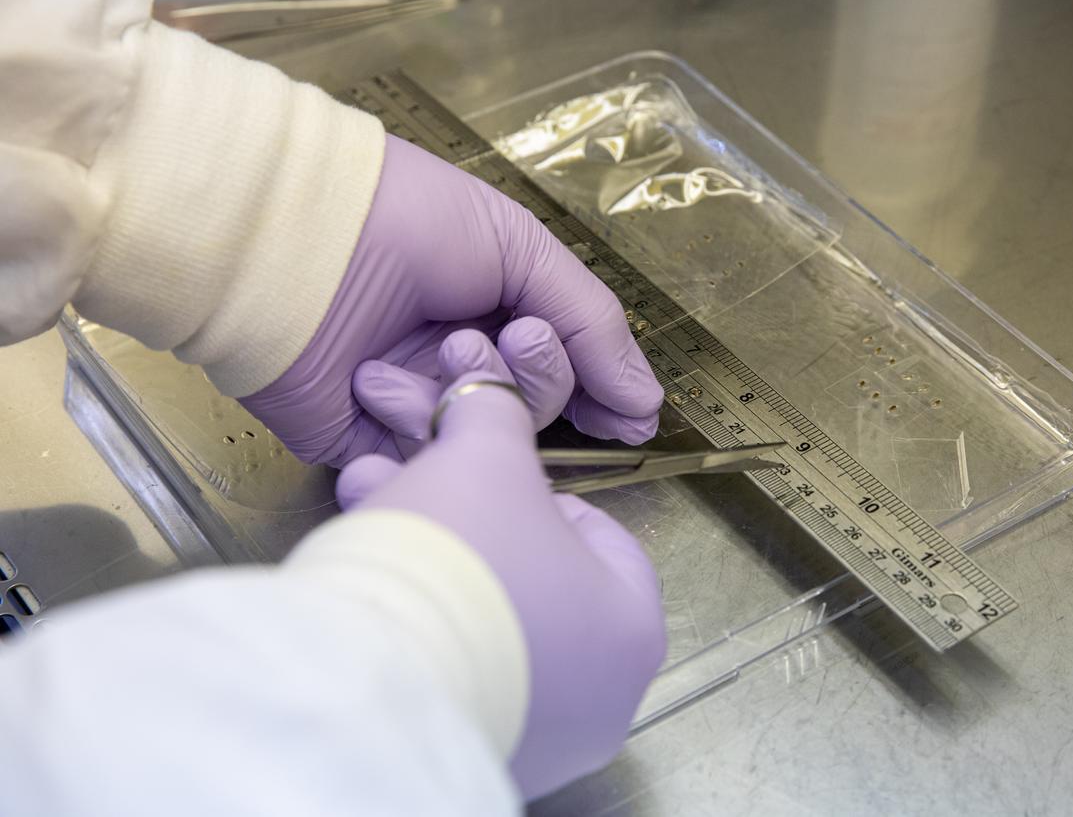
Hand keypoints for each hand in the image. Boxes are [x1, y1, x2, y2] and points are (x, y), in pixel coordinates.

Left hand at [239, 134, 663, 465]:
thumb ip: (593, 323)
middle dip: (539, 378)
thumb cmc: (408, 220)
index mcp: (496, 311)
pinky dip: (412, 428)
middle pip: (536, 410)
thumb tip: (648, 404)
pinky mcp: (362, 445)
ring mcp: (412, 406)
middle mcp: (460, 361)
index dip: (599, 393)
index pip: (566, 369)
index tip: (630, 417)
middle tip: (518, 339)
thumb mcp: (521, 248)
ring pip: (487, 442)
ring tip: (444, 349)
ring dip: (476, 392)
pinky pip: (419, 467)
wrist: (292, 241)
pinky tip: (381, 380)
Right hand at [337, 355, 665, 798]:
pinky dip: (419, 622)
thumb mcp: (483, 458)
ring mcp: (544, 738)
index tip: (494, 476)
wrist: (376, 673)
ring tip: (369, 506)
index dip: (541, 492)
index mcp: (633, 625)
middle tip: (414, 478)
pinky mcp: (478, 756)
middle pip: (533, 578)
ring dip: (429, 557)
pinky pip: (454, 670)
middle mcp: (602, 697)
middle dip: (464, 517)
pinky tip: (364, 570)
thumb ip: (496, 415)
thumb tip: (488, 389)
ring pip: (486, 623)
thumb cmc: (462, 557)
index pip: (601, 538)